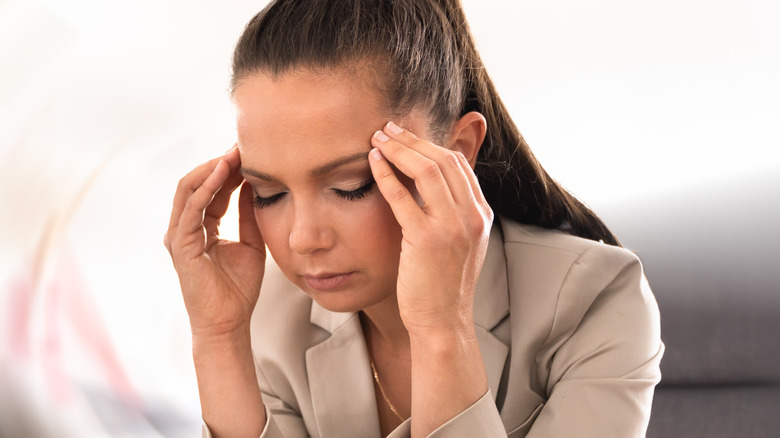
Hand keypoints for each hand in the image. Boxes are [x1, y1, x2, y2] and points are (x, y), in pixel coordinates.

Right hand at [164, 147, 265, 337]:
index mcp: (201, 227)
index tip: (249, 153)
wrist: (229, 323)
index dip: (229, 170)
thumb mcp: (251, 242)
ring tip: (233, 153)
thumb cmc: (238, 289)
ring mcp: (179, 236)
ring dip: (211, 169)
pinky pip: (190, 209)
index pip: (211, 189)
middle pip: (197, 184)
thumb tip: (255, 185)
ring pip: (188, 190)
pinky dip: (206, 188)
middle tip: (242, 145)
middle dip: (219, 163)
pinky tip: (223, 173)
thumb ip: (249, 214)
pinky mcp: (180, 246)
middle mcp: (185, 228)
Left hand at [368, 122, 492, 335]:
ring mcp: (452, 227)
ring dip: (399, 149)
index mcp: (481, 215)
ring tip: (378, 138)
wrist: (442, 322)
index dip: (430, 144)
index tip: (406, 136)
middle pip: (444, 160)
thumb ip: (451, 213)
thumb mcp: (459, 244)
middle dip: (412, 139)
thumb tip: (429, 185)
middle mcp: (472, 216)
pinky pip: (403, 197)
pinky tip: (373, 162)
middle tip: (387, 128)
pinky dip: (386, 174)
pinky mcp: (427, 240)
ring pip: (427, 170)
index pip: (458, 164)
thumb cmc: (442, 285)